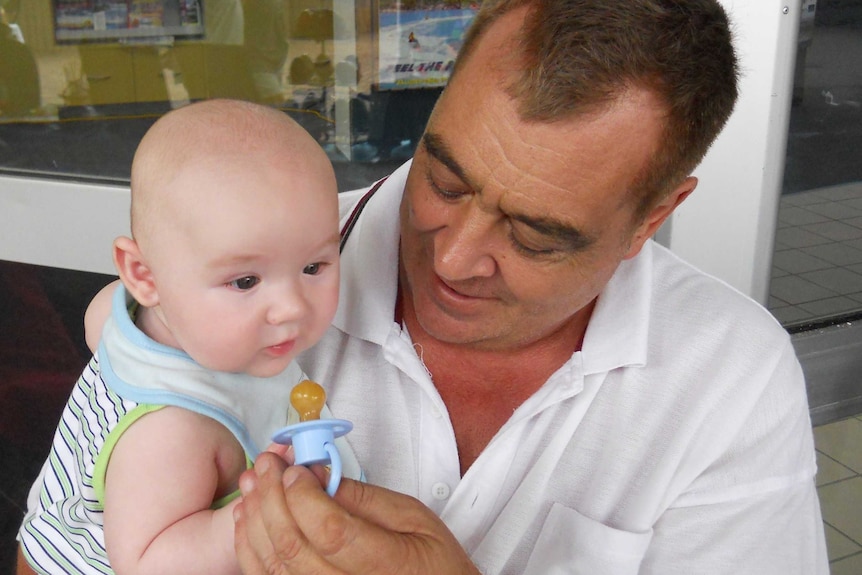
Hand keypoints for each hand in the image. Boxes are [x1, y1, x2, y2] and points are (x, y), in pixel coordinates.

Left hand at [233, 452, 479, 574]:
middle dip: (272, 497)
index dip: (304, 496)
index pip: (331, 531)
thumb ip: (365, 497)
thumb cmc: (431, 561)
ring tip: (251, 483)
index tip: (296, 469)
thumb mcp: (414, 518)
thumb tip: (317, 471)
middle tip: (265, 464)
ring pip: (273, 567)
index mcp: (388, 566)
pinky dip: (250, 549)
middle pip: (294, 547)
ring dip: (255, 520)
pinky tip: (249, 519)